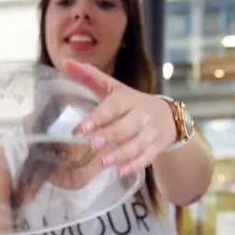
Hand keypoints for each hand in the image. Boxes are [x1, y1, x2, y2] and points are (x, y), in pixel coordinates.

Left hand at [63, 59, 177, 176]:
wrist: (168, 116)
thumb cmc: (132, 102)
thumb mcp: (114, 88)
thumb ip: (90, 77)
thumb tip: (66, 63)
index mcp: (127, 99)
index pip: (113, 107)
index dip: (98, 117)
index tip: (81, 128)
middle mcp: (141, 115)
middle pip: (126, 126)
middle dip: (110, 135)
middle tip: (92, 144)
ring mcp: (150, 132)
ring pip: (137, 143)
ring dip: (121, 153)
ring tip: (104, 162)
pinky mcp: (156, 147)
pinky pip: (147, 157)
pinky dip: (135, 165)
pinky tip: (122, 172)